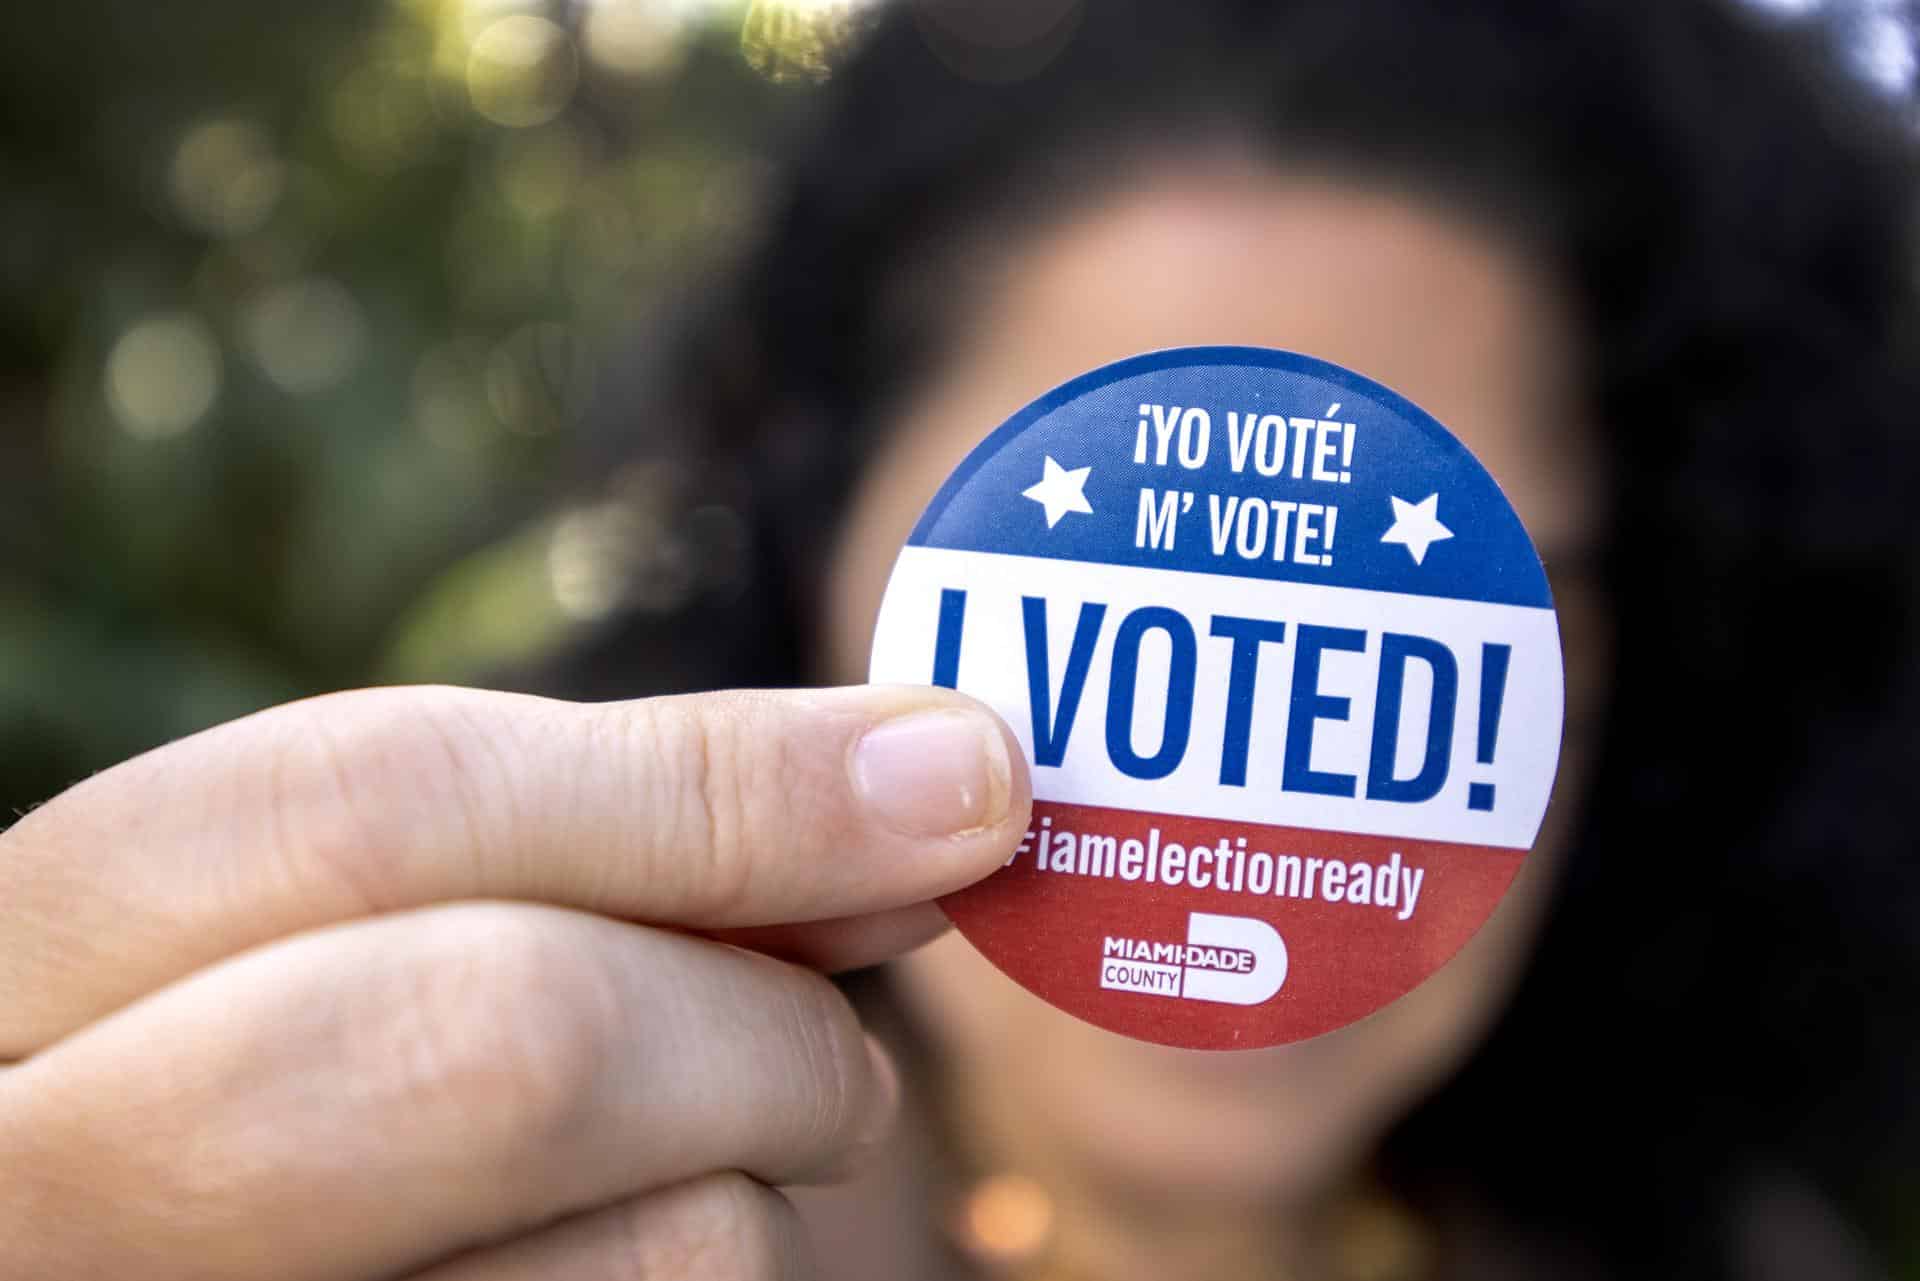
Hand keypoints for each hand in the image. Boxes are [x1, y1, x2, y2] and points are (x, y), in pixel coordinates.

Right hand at [0, 683, 1028, 1279]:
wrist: (188, 1267)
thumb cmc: (290, 1067)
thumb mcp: (361, 918)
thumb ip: (613, 833)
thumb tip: (942, 773)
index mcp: (36, 965)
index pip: (378, 806)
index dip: (718, 784)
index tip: (961, 775)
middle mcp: (61, 1186)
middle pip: (512, 1036)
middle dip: (760, 1024)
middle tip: (844, 1063)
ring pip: (653, 1253)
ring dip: (742, 1196)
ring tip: (669, 1183)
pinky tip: (603, 1277)